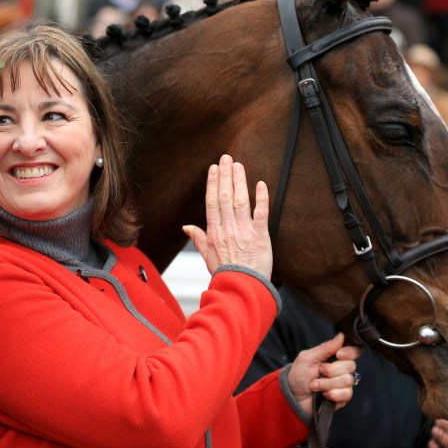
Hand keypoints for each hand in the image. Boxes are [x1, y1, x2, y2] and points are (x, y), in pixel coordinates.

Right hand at [183, 154, 271, 277]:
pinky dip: (261, 198)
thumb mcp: (208, 256)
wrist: (242, 289)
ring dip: (239, 181)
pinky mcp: (260, 236)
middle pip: (225, 197)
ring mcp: (244, 231)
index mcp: (215, 232)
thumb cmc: (226, 274)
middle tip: (226, 158)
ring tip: (238, 165)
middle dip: (225, 176)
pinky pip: (261, 213)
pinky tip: (260, 184)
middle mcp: (228, 229)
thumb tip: (186, 227)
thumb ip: (199, 238)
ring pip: (240, 201)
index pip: (212, 202)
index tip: (214, 169)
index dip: (213, 184)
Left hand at [286, 333, 360, 415]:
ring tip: (315, 385)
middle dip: (331, 370)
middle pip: (351, 365)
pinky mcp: (343, 397)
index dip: (349, 352)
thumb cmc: (299, 375)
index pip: (353, 351)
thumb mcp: (307, 358)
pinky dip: (332, 394)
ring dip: (328, 383)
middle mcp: (341, 369)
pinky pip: (347, 394)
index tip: (338, 355)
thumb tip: (341, 336)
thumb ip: (325, 348)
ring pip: (348, 380)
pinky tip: (324, 394)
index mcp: (334, 357)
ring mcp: (343, 383)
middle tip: (319, 372)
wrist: (294, 396)